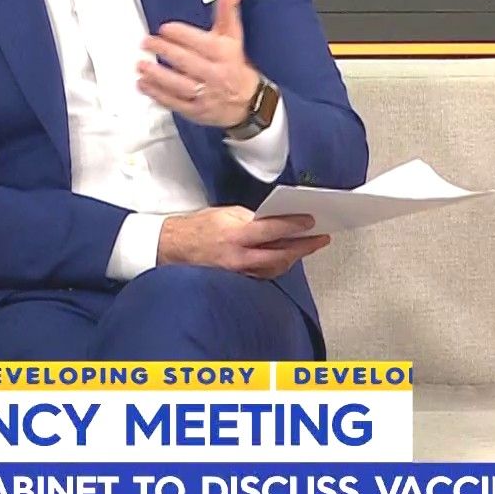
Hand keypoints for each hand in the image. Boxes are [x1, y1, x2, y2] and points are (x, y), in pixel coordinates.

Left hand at [137, 0, 259, 128]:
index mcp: (223, 54)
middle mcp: (214, 74)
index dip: (180, 34)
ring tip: (141, 65)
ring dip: (156, 74)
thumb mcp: (234, 37)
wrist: (249, 102)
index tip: (165, 28)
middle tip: (146, 42)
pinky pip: (174, 102)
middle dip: (163, 50)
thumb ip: (228, 12)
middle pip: (185, 61)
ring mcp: (205, 94)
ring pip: (177, 84)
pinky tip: (144, 85)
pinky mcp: (196, 110)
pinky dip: (157, 94)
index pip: (200, 42)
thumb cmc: (236, 66)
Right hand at [158, 206, 328, 278]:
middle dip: (304, 246)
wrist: (172, 249)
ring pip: (275, 267)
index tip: (311, 221)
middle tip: (321, 238)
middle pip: (280, 254)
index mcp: (235, 235)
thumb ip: (251, 218)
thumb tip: (274, 220)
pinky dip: (278, 264)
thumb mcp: (225, 213)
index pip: (272, 230)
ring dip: (294, 256)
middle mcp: (238, 257)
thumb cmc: (197, 228)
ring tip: (308, 246)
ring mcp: (239, 272)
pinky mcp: (238, 280)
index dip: (294, 226)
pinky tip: (287, 256)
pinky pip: (264, 273)